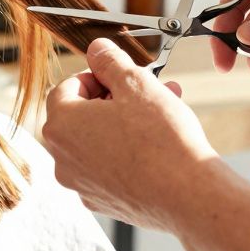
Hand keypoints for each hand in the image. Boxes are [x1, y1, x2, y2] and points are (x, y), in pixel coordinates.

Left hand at [43, 38, 218, 231]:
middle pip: (81, 116)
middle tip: (146, 90)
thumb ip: (110, 62)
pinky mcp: (102, 202)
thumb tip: (96, 49)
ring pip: (97, 141)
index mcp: (61, 126)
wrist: (188, 196)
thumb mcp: (136, 84)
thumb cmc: (161, 140)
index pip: (65, 88)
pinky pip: (107, 167)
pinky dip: (126, 153)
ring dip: (124, 122)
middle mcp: (62, 158)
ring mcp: (80, 184)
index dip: (95, 76)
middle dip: (114, 98)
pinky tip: (156, 145)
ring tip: (162, 110)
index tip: (120, 76)